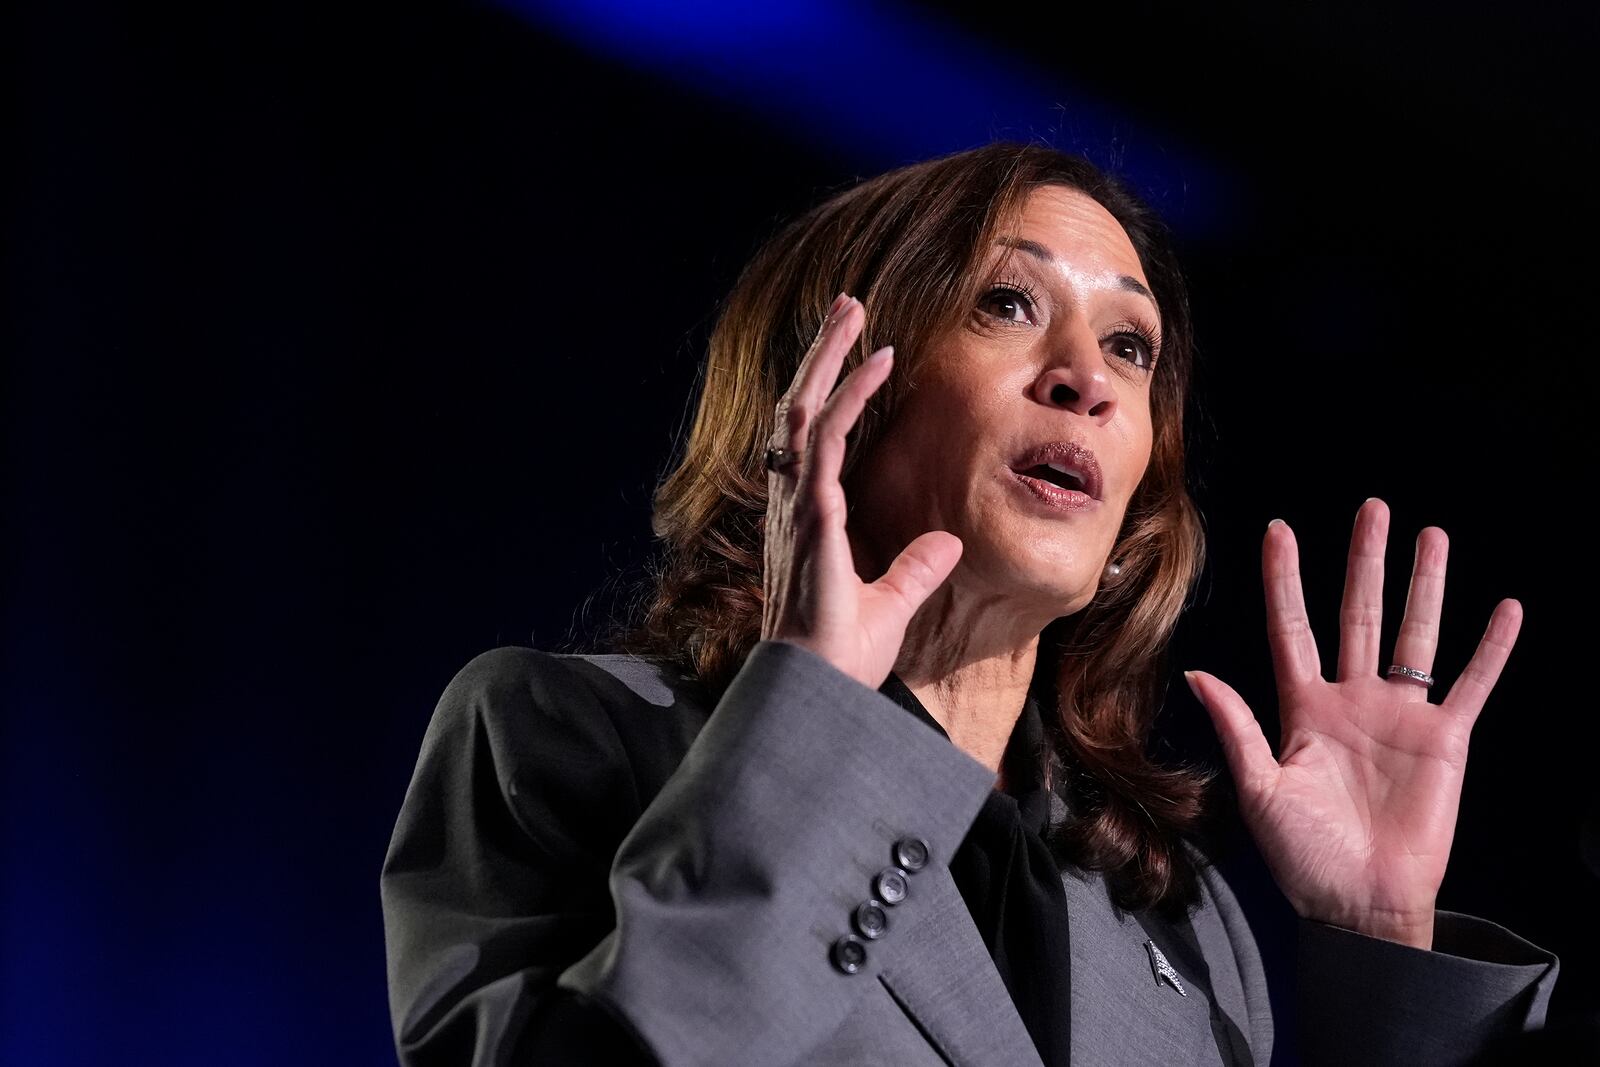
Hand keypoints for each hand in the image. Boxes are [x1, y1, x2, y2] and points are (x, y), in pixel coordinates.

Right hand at [760, 293, 963, 690]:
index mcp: (806, 519)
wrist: (819, 693)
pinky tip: (877, 364)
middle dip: (821, 353)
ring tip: (852, 310)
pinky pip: (827, 443)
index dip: (834, 391)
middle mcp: (794, 504)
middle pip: (798, 408)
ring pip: (803, 410)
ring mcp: (798, 507)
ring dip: (828, 356)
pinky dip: (850, 399)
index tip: (867, 354)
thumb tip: (947, 544)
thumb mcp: (891, 604)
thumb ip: (916, 569)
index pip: (814, 437)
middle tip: (846, 306)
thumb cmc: (841, 658)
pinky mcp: (813, 517)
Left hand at [1185, 499, 1522, 948]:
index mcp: (1301, 708)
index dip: (1284, 580)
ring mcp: (1400, 716)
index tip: (1278, 531)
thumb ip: (1236, 727)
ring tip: (1432, 535)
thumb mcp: (1258, 788)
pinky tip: (1505, 609)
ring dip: (1425, 586)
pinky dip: (1491, 649)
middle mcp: (1351, 700)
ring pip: (1415, 635)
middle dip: (1364, 561)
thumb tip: (1197, 673)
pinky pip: (1472, 685)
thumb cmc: (1302, 855)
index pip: (1290, 628)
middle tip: (1372, 509)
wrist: (1356, 902)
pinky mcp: (1444, 741)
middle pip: (1358, 614)